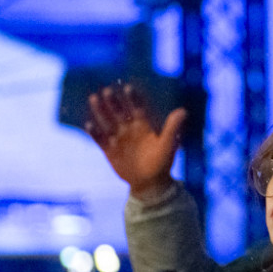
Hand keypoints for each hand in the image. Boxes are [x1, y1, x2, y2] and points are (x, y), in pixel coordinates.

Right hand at [85, 83, 186, 200]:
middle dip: (113, 101)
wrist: (150, 183)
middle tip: (107, 90)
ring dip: (101, 111)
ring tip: (94, 98)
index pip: (138, 108)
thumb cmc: (162, 163)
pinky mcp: (109, 150)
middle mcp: (130, 129)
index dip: (133, 99)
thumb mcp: (168, 145)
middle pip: (120, 112)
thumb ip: (173, 128)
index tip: (128, 88)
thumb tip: (183, 111)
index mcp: (144, 126)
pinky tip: (89, 124)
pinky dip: (95, 132)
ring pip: (107, 122)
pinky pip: (100, 139)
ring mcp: (118, 139)